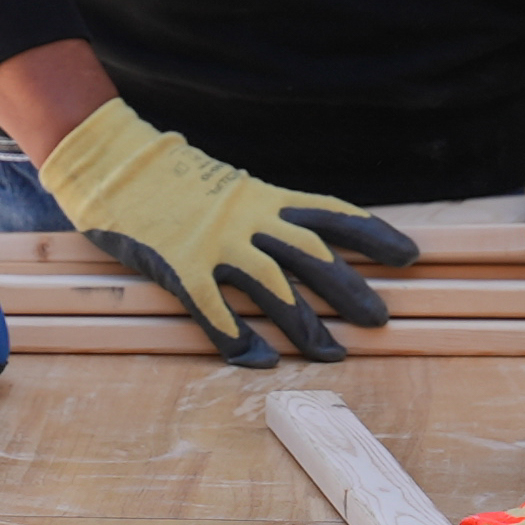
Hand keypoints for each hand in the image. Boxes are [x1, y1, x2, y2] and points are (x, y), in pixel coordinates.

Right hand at [38, 100, 420, 367]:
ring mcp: (212, 243)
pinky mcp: (179, 267)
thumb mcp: (228, 186)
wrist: (115, 164)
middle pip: (311, 255)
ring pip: (272, 286)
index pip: (330, 212)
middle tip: (381, 319)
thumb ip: (261, 211)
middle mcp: (245, 218)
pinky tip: (262, 361)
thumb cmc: (171, 178)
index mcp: (261, 197)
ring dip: (305, 324)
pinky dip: (240, 339)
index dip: (372, 233)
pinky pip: (214, 309)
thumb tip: (298, 236)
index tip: (409, 254)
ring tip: (333, 353)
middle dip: (349, 288)